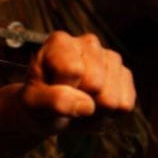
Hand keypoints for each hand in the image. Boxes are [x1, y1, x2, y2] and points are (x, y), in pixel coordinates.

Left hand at [20, 32, 134, 131]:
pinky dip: (107, 116)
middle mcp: (89, 44)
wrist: (49, 112)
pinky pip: (125, 106)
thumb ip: (53, 100)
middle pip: (95, 85)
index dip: (63, 90)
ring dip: (93, 112)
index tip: (51, 90)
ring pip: (112, 99)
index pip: (73, 70)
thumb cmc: (38, 103)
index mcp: (60, 42)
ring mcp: (110, 58)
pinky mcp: (124, 76)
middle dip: (79, 102)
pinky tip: (93, 107)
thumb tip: (87, 105)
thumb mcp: (33, 103)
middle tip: (66, 101)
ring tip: (78, 105)